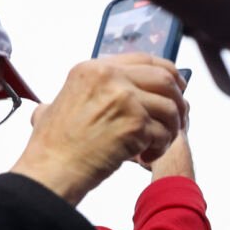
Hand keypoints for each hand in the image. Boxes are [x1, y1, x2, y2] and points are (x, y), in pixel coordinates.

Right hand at [8, 54, 185, 202]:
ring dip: (171, 128)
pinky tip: (146, 157)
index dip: (168, 73)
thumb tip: (99, 87)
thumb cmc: (55, 145)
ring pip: (170, 108)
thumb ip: (82, 91)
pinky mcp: (136, 124)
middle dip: (178, 101)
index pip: (145, 59)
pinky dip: (160, 148)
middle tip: (179, 119)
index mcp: (93, 68)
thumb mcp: (60, 102)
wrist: (51, 169)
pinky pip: (164, 133)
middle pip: (165, 79)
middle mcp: (110, 77)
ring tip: (157, 143)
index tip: (178, 87)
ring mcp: (125, 99)